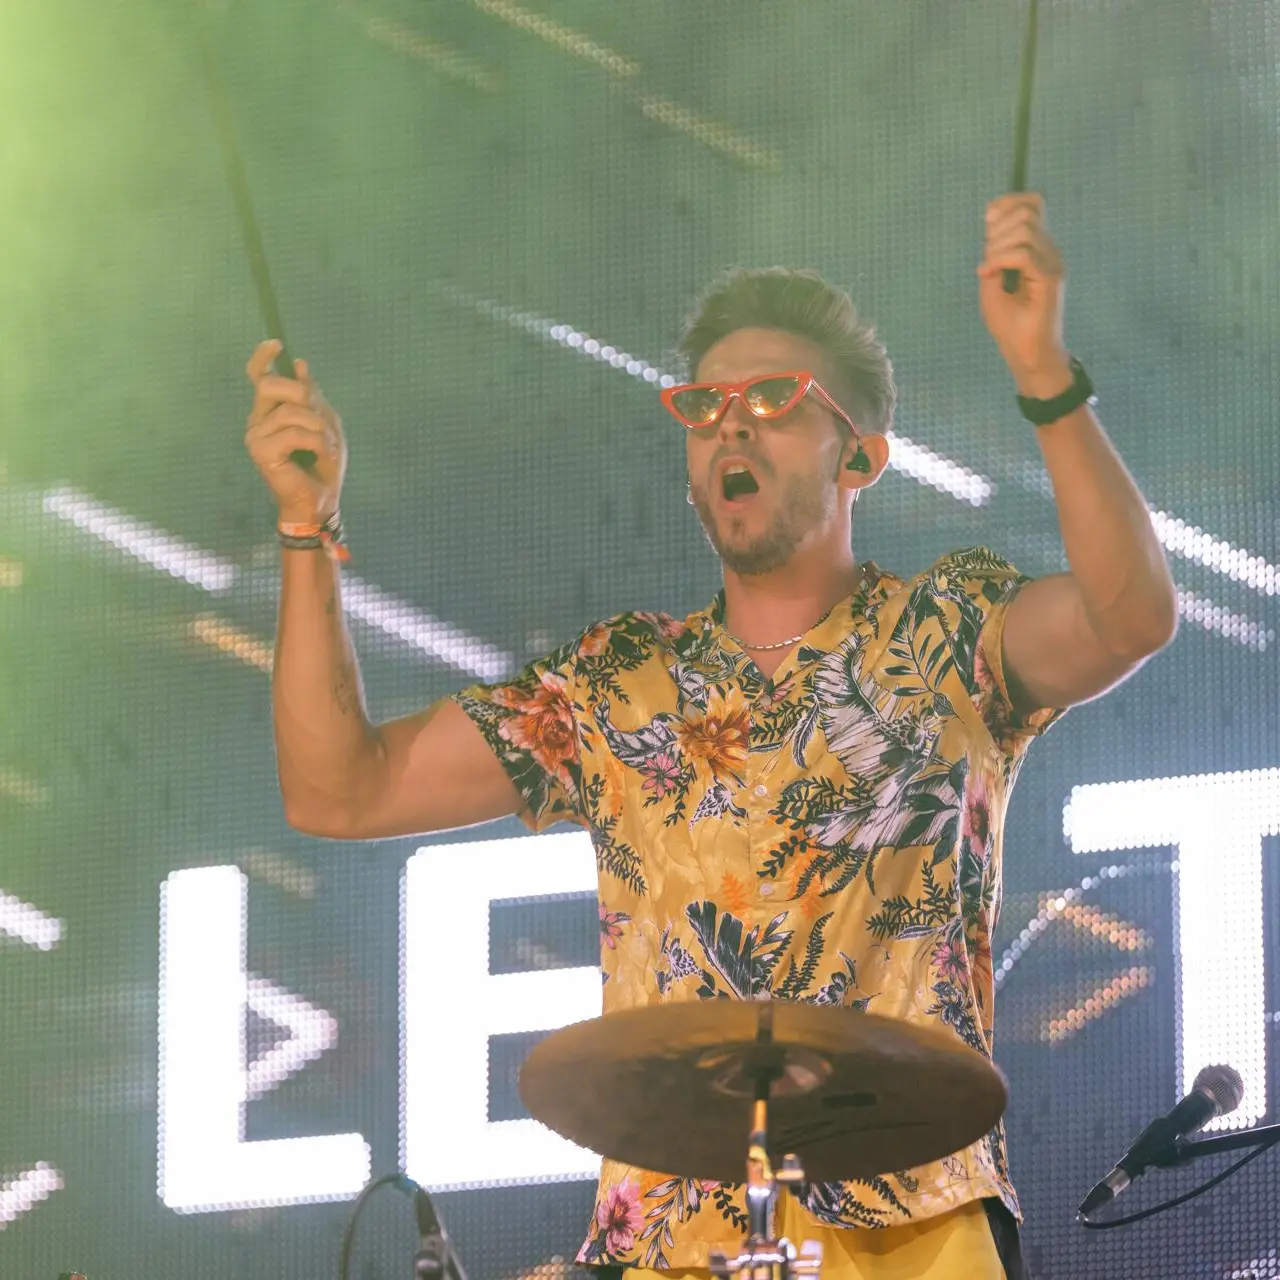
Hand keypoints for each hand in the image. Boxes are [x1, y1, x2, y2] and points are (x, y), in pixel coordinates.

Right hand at [244, 339, 346, 524]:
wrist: (320, 499)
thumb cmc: (322, 464)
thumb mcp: (326, 424)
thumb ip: (313, 396)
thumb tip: (300, 364)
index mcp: (271, 410)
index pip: (258, 376)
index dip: (263, 357)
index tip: (276, 344)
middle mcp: (258, 419)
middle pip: (271, 385)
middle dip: (303, 395)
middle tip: (322, 416)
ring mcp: (256, 435)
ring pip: (290, 411)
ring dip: (319, 427)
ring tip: (328, 445)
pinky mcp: (261, 451)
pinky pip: (293, 433)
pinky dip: (316, 441)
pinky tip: (322, 454)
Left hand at [977, 193, 1071, 397]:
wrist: (1026, 354)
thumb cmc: (1010, 323)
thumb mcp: (992, 280)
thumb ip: (993, 251)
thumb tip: (992, 221)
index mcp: (1037, 248)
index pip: (1031, 204)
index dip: (1006, 204)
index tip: (988, 225)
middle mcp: (1049, 251)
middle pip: (1026, 211)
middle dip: (997, 230)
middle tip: (987, 260)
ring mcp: (1052, 263)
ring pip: (1024, 230)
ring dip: (997, 248)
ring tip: (989, 271)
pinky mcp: (1051, 279)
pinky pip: (1024, 255)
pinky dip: (1001, 260)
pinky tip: (990, 274)